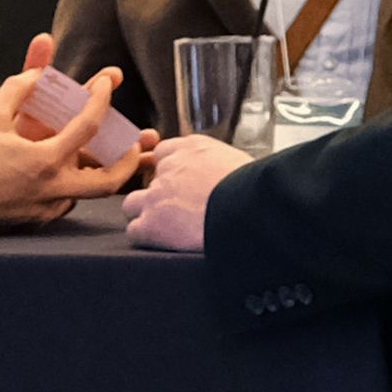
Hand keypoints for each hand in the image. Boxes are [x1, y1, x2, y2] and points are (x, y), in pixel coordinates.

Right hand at [0, 66, 144, 225]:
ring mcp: (47, 208)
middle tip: (135, 145)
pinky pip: (65, 202)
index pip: (88, 127)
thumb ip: (16, 90)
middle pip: (108, 179)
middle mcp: (53, 188)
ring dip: (98, 174)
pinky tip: (67, 173)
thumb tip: (36, 75)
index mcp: (45, 160)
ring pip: (87, 194)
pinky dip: (71, 186)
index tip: (107, 84)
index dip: (101, 100)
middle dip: (128, 161)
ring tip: (104, 158)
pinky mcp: (37, 219)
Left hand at [123, 132, 246, 256]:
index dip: (169, 171)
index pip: (164, 153)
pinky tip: (161, 243)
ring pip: (132, 203)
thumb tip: (221, 178)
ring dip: (145, 214)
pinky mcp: (152, 223)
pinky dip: (144, 237)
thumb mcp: (239, 163)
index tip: (178, 183)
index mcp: (192, 148)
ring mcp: (157, 195)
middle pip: (148, 179)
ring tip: (167, 227)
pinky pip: (134, 230)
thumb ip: (217, 165)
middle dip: (158, 194)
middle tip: (177, 210)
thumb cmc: (258, 190)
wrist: (254, 209)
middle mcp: (169, 167)